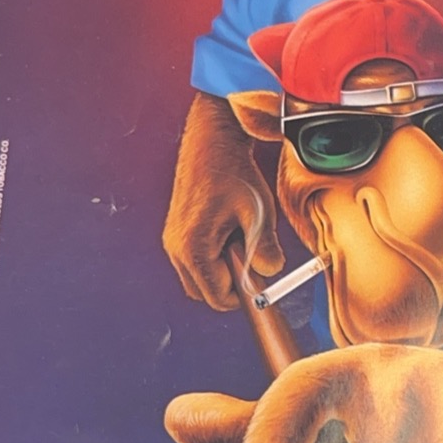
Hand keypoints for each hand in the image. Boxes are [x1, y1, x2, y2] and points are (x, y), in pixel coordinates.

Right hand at [163, 92, 284, 310]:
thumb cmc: (235, 176)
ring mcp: (172, 241)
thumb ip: (265, 247)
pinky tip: (229, 232)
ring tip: (240, 239)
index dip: (245, 295)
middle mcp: (176, 248)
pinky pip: (194, 262)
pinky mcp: (175, 233)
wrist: (213, 145)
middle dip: (232, 284)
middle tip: (253, 257)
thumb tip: (270, 272)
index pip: (218, 297)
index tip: (263, 280)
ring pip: (199, 279)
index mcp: (193, 248)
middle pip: (205, 293)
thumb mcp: (259, 213)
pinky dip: (213, 258)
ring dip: (222, 271)